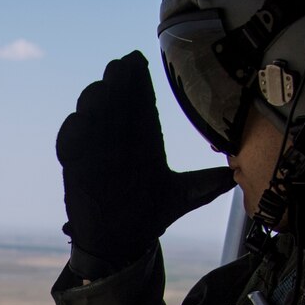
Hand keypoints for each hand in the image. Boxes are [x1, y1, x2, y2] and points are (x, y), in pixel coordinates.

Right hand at [57, 51, 234, 279]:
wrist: (121, 243)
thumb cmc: (150, 215)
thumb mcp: (183, 197)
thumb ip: (206, 183)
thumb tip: (235, 175)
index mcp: (144, 138)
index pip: (140, 101)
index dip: (137, 79)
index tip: (136, 61)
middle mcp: (118, 138)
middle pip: (113, 99)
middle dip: (115, 82)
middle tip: (119, 70)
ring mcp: (94, 149)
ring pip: (88, 114)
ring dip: (93, 101)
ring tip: (101, 93)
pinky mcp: (75, 167)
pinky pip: (68, 143)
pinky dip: (72, 132)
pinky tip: (80, 124)